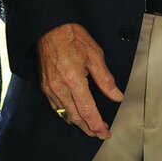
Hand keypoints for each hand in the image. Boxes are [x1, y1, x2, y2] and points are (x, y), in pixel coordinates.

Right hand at [38, 23, 123, 138]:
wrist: (50, 28)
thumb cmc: (73, 37)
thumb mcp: (95, 55)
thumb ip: (106, 79)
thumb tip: (117, 96)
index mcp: (73, 79)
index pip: (88, 110)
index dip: (97, 125)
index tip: (105, 132)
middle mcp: (59, 87)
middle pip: (76, 117)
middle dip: (89, 128)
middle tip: (100, 133)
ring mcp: (50, 88)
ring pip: (65, 114)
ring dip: (78, 123)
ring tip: (90, 127)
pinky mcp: (44, 86)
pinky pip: (56, 107)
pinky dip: (67, 114)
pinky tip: (74, 115)